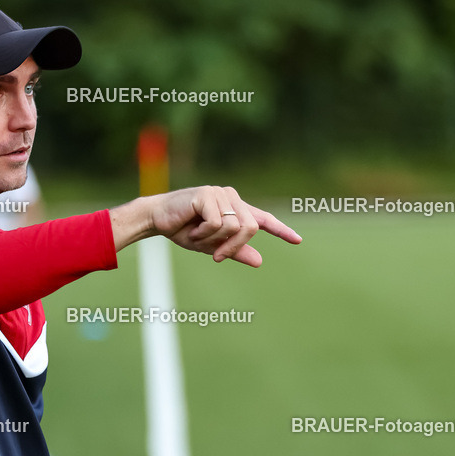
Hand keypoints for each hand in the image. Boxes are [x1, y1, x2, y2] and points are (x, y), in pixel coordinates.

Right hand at [110, 186, 300, 266]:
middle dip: (234, 247)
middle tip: (217, 256)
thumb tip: (260, 261)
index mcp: (235, 209)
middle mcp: (231, 197)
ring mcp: (220, 193)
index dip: (281, 230)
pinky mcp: (208, 194)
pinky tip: (191, 230)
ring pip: (235, 227)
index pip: (262, 219)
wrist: (157, 219)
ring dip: (215, 240)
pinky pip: (218, 223)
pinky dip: (204, 234)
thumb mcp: (212, 246)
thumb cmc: (183, 230)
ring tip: (196, 237)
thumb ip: (235, 251)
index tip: (297, 241)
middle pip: (250, 228)